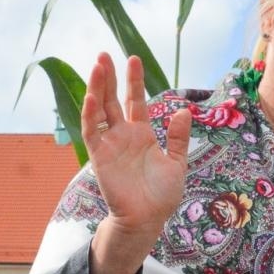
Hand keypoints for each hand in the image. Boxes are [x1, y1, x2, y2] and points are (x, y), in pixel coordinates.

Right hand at [84, 53, 190, 273]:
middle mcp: (123, 135)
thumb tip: (182, 111)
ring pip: (100, 110)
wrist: (147, 219)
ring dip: (97, 89)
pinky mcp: (99, 157)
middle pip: (112, 99)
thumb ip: (178, 137)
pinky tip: (91, 97)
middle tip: (103, 54)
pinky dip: (90, 114)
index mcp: (141, 134)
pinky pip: (92, 132)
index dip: (133, 81)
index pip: (135, 101)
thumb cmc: (161, 195)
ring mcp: (110, 144)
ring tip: (97, 66)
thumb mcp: (176, 163)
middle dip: (108, 77)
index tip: (133, 58)